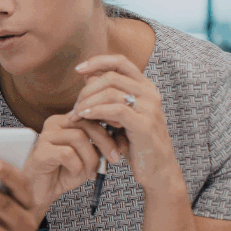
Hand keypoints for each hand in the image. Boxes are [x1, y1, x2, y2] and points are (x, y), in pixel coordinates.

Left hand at [68, 55, 181, 191]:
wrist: (156, 168)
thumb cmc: (134, 140)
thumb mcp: (118, 114)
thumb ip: (106, 95)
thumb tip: (86, 75)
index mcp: (145, 86)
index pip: (120, 61)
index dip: (97, 61)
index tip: (78, 70)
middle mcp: (150, 93)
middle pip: (111, 77)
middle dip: (86, 90)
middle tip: (75, 106)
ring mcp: (150, 108)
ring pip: (111, 92)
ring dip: (87, 102)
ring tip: (76, 115)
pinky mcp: (145, 125)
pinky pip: (116, 110)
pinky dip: (95, 112)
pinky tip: (84, 117)